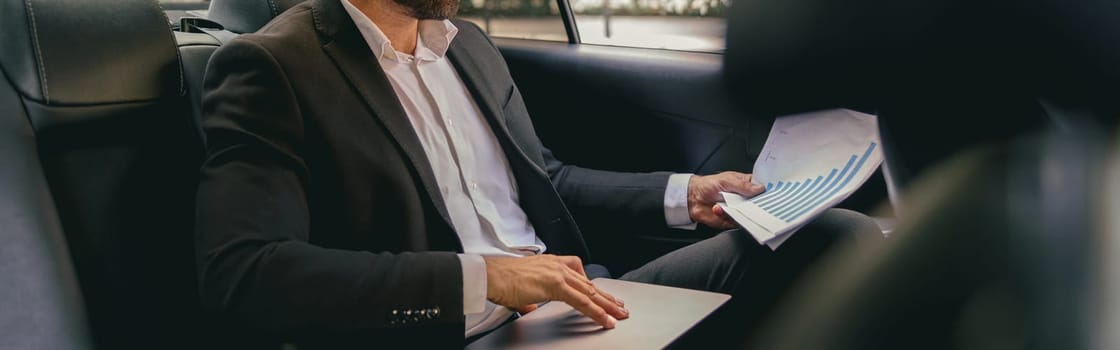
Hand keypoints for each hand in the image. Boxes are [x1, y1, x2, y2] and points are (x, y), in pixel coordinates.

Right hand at [484, 255, 627, 327]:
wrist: (490, 276)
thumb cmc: (499, 281)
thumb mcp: (519, 290)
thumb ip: (529, 299)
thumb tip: (530, 306)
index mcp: (549, 263)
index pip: (578, 274)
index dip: (592, 286)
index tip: (602, 295)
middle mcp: (556, 265)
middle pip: (588, 283)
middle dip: (606, 296)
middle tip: (619, 306)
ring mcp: (557, 273)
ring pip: (589, 292)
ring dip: (607, 305)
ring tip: (619, 315)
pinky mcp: (556, 285)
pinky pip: (582, 301)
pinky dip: (595, 312)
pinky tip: (604, 319)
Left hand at [687, 171, 764, 228]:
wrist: (692, 198)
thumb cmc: (708, 185)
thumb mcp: (727, 180)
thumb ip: (743, 185)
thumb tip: (760, 188)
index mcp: (746, 185)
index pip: (762, 189)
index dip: (769, 191)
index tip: (773, 193)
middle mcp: (745, 199)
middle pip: (760, 204)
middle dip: (759, 205)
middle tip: (753, 202)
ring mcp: (740, 210)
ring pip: (751, 215)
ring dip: (743, 212)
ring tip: (731, 205)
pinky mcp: (733, 220)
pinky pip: (739, 223)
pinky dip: (731, 218)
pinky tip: (719, 209)